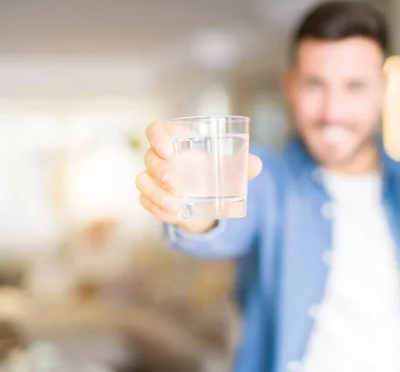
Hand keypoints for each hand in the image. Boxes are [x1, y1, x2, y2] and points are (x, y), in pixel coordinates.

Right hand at [135, 121, 262, 233]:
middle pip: (149, 157)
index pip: (155, 130)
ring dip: (156, 193)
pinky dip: (157, 208)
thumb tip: (256, 164)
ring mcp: (153, 178)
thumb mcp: (229, 167)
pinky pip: (146, 201)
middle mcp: (160, 158)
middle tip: (177, 183)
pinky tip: (172, 213)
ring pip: (142, 181)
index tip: (167, 148)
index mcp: (176, 141)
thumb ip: (243, 164)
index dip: (156, 136)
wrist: (207, 198)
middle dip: (161, 171)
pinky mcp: (152, 198)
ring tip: (176, 204)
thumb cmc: (214, 172)